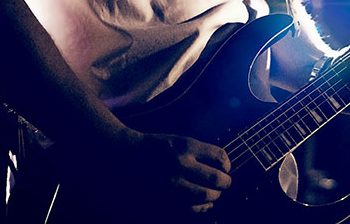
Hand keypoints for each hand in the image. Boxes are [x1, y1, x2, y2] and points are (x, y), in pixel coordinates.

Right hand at [71, 129, 231, 218]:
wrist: (123, 156)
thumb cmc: (153, 147)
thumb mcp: (177, 140)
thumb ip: (198, 152)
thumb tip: (221, 165)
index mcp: (185, 146)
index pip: (219, 156)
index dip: (226, 163)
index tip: (226, 167)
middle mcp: (181, 164)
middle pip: (216, 178)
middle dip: (225, 182)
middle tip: (226, 183)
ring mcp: (172, 184)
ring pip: (206, 196)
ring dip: (214, 196)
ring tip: (215, 195)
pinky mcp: (164, 199)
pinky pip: (190, 209)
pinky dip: (201, 208)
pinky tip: (204, 205)